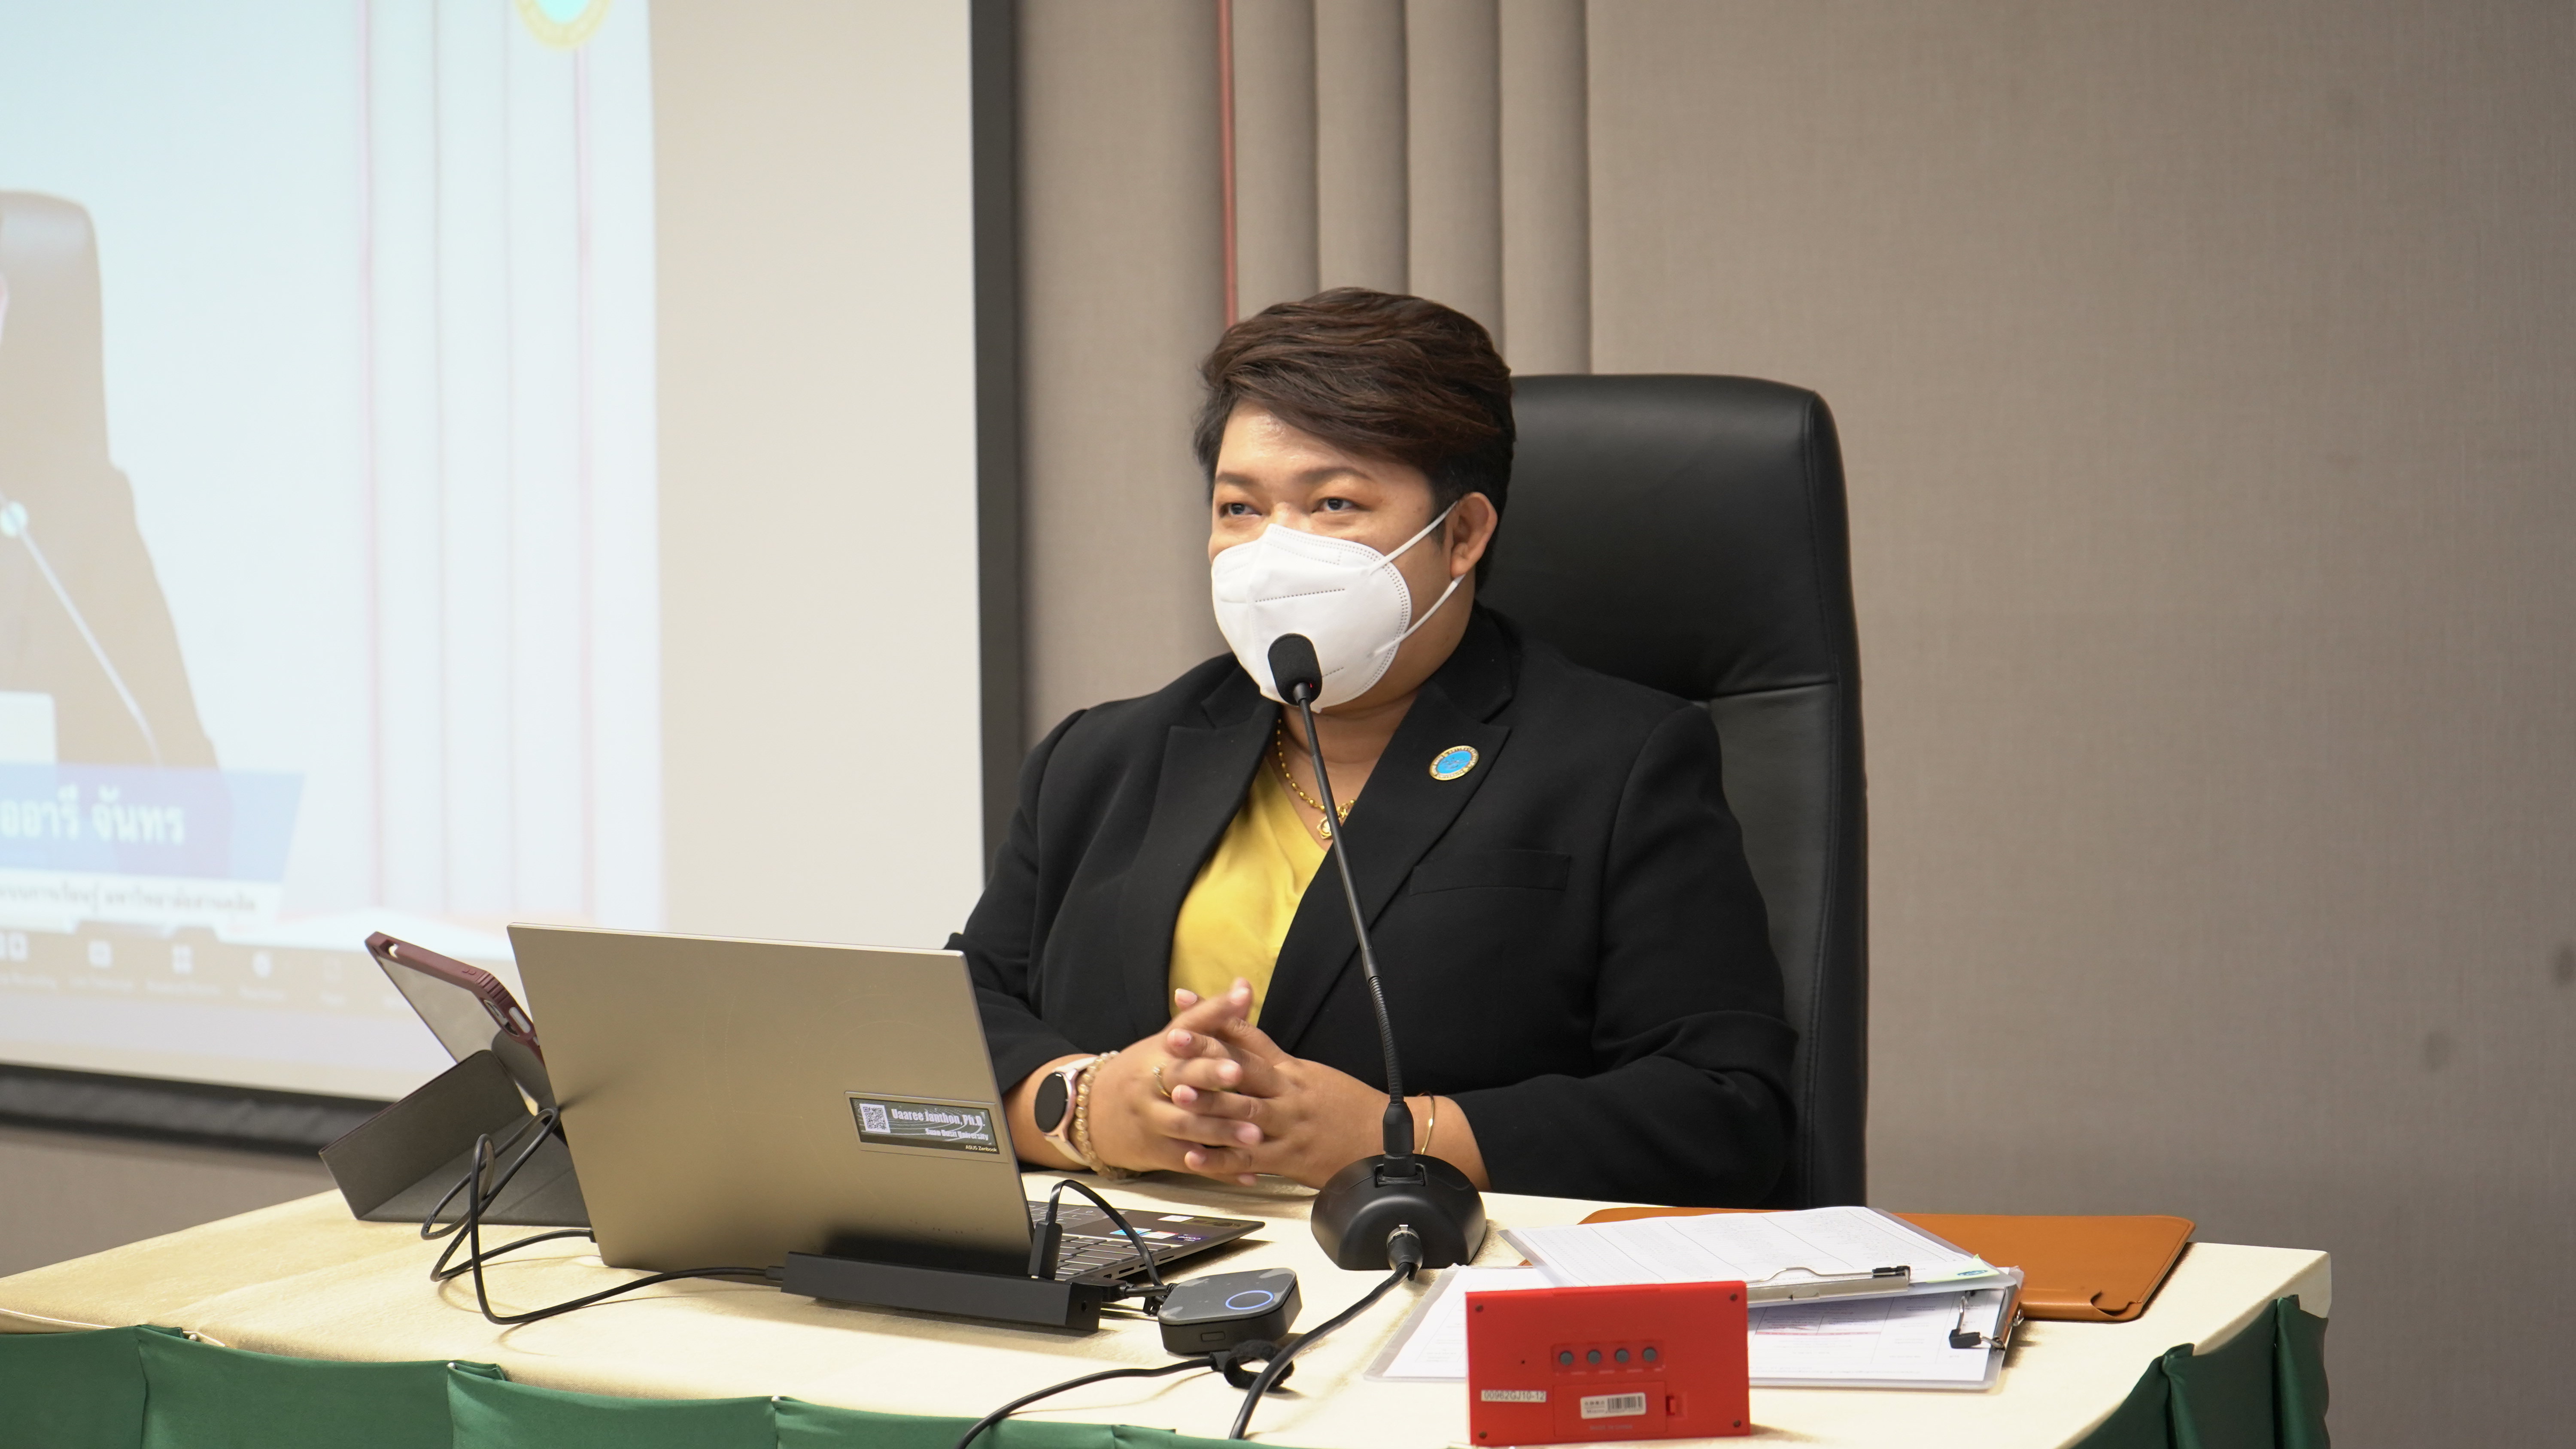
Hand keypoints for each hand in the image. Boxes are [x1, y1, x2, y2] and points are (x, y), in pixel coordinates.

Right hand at [1078, 981, 1270, 1172]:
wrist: (1090, 1112)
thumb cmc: (1143, 1070)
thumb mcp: (1170, 1038)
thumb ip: (1210, 1015)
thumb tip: (1246, 985)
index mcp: (1160, 1053)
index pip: (1185, 1040)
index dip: (1208, 1047)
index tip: (1234, 1055)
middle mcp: (1153, 1085)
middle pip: (1182, 1083)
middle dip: (1212, 1083)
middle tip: (1243, 1084)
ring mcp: (1153, 1120)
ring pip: (1188, 1127)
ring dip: (1221, 1133)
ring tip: (1255, 1136)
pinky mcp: (1158, 1152)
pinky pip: (1191, 1162)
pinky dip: (1220, 1169)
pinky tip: (1248, 1173)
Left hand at [1157, 983, 1418, 1187]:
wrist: (1385, 1142)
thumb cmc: (1348, 1108)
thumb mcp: (1313, 1076)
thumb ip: (1276, 1061)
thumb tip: (1242, 1040)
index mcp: (1291, 1070)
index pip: (1250, 1037)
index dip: (1217, 1017)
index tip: (1185, 1000)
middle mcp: (1287, 1093)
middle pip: (1242, 1067)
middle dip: (1205, 1053)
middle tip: (1172, 1040)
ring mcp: (1286, 1125)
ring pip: (1244, 1110)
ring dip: (1209, 1102)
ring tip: (1177, 1094)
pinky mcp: (1288, 1158)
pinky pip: (1249, 1157)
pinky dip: (1220, 1158)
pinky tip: (1194, 1155)